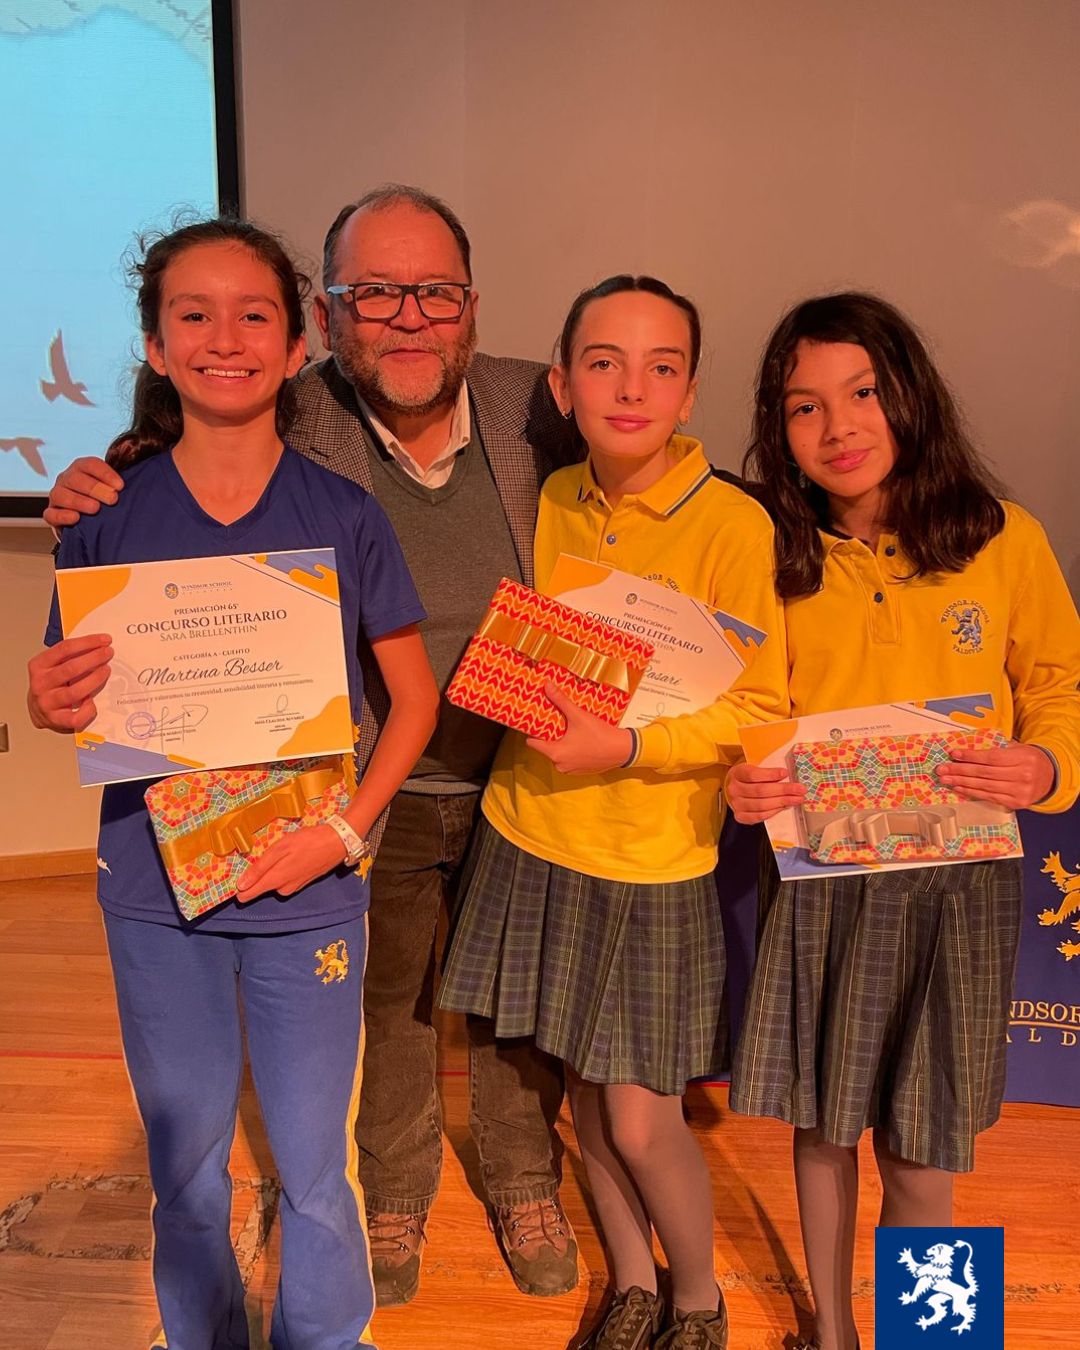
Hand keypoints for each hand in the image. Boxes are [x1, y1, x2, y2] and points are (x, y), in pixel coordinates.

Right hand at [28, 634, 112, 731]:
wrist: (38, 711)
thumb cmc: (51, 685)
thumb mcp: (53, 666)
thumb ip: (70, 656)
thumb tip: (99, 645)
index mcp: (39, 666)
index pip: (64, 649)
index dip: (87, 642)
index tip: (105, 640)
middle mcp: (41, 684)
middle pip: (71, 668)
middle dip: (94, 658)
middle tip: (109, 653)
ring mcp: (47, 703)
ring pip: (75, 691)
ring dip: (94, 679)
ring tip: (106, 671)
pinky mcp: (56, 720)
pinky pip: (76, 717)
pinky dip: (88, 710)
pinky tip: (93, 702)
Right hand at [43, 457, 123, 528]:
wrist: (86, 520)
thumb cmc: (101, 500)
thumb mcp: (110, 488)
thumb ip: (117, 485)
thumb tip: (131, 485)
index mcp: (81, 468)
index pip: (90, 464)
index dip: (105, 473)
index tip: (120, 486)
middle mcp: (66, 479)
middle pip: (75, 478)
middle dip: (95, 488)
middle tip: (112, 499)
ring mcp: (57, 496)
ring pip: (60, 495)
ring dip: (79, 501)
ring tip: (95, 508)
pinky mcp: (51, 514)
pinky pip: (51, 514)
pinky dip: (63, 516)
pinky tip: (76, 518)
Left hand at [235, 824, 345, 902]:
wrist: (337, 842)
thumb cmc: (306, 842)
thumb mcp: (280, 849)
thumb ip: (260, 868)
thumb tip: (241, 886)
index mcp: (275, 880)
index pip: (249, 894)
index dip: (238, 890)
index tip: (231, 882)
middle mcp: (283, 888)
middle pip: (261, 888)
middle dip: (256, 878)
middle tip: (257, 859)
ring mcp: (295, 886)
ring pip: (274, 884)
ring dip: (271, 873)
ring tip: (274, 855)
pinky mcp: (303, 881)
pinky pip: (286, 881)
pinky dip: (282, 872)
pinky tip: (288, 859)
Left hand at [525, 682, 632, 774]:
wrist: (622, 749)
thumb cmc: (599, 734)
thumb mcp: (578, 715)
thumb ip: (560, 701)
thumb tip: (547, 686)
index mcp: (555, 753)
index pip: (532, 743)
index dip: (534, 731)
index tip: (538, 721)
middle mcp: (560, 765)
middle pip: (546, 747)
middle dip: (550, 735)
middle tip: (556, 721)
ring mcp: (570, 769)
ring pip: (558, 753)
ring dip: (561, 743)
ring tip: (568, 729)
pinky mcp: (580, 770)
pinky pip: (569, 759)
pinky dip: (571, 750)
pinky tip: (579, 739)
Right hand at [724, 761, 804, 823]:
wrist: (737, 790)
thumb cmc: (750, 778)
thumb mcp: (755, 768)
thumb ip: (768, 772)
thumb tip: (787, 775)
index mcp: (737, 773)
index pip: (753, 774)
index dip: (771, 774)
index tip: (786, 773)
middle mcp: (734, 789)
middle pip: (760, 790)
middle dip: (783, 790)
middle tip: (800, 789)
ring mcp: (736, 804)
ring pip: (761, 805)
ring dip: (782, 802)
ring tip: (797, 799)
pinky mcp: (740, 816)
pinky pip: (759, 816)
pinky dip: (773, 812)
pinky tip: (784, 807)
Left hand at [937, 741, 1054, 808]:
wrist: (1050, 777)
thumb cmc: (1028, 759)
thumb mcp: (1018, 749)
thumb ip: (997, 750)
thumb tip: (966, 753)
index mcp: (1023, 758)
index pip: (991, 758)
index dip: (971, 756)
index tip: (954, 754)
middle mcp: (1022, 775)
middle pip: (985, 773)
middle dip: (960, 770)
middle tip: (942, 769)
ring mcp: (1019, 791)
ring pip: (984, 786)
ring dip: (961, 782)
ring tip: (946, 778)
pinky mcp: (1016, 803)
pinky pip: (989, 797)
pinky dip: (971, 792)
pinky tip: (959, 787)